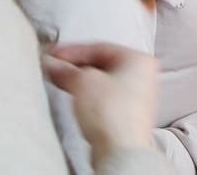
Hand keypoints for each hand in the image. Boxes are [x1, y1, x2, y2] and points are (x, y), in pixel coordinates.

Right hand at [43, 43, 157, 166]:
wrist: (121, 149)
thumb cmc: (109, 110)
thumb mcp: (82, 82)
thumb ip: (65, 70)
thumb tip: (51, 63)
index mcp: (139, 58)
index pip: (100, 47)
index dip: (72, 51)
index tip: (52, 55)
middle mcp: (145, 74)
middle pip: (104, 64)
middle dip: (76, 66)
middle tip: (54, 68)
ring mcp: (141, 95)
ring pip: (105, 81)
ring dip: (82, 81)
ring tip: (60, 82)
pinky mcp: (132, 114)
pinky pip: (108, 97)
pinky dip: (91, 94)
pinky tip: (76, 98)